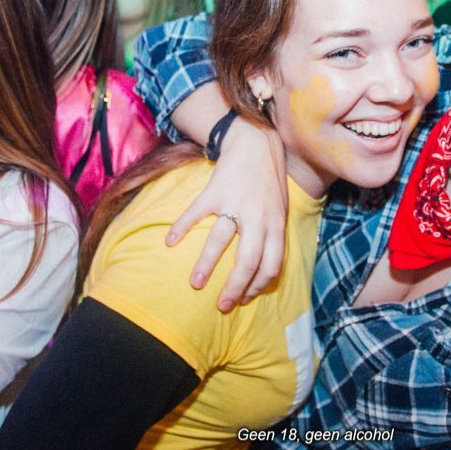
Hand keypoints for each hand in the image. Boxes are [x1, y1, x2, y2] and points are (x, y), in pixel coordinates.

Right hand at [166, 118, 287, 312]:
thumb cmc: (269, 182)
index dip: (258, 286)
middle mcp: (257, 218)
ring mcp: (234, 204)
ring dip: (205, 265)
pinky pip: (195, 213)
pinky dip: (180, 227)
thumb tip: (264, 272)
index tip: (244, 299)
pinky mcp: (214, 192)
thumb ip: (274, 237)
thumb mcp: (281, 210)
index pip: (271, 265)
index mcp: (275, 224)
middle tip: (222, 305)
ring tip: (195, 283)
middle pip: (247, 261)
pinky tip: (170, 241)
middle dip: (234, 287)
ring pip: (219, 241)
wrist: (256, 144)